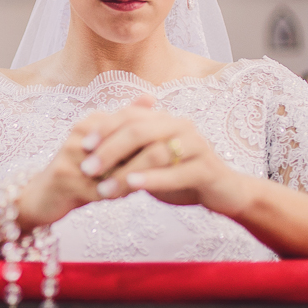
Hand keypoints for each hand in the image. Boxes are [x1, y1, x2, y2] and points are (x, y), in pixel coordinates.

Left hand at [72, 94, 248, 216]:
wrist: (223, 191)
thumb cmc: (181, 174)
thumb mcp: (151, 160)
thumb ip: (128, 150)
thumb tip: (91, 146)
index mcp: (165, 120)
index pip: (129, 116)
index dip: (105, 129)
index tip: (84, 145)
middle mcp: (180, 126)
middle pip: (138, 130)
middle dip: (109, 150)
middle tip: (87, 168)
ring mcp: (196, 145)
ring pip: (155, 152)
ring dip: (125, 171)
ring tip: (103, 188)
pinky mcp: (207, 168)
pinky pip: (176, 172)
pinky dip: (152, 178)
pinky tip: (133, 186)